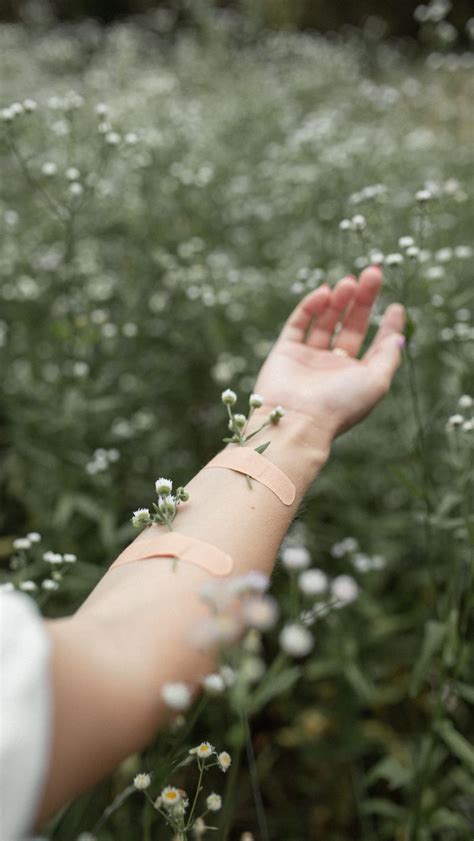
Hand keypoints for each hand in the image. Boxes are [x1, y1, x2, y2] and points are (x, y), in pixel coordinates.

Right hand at [254, 266, 404, 439]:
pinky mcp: (285, 351)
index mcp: (356, 376)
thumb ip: (388, 356)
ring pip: (325, 320)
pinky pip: (299, 323)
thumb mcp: (376, 381)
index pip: (374, 344)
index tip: (395, 305)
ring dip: (339, 299)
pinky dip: (311, 306)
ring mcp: (308, 357)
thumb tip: (399, 336)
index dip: (386, 325)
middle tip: (373, 272)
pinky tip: (326, 292)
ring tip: (349, 280)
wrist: (297, 420)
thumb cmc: (340, 405)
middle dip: (362, 299)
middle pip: (350, 325)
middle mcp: (333, 366)